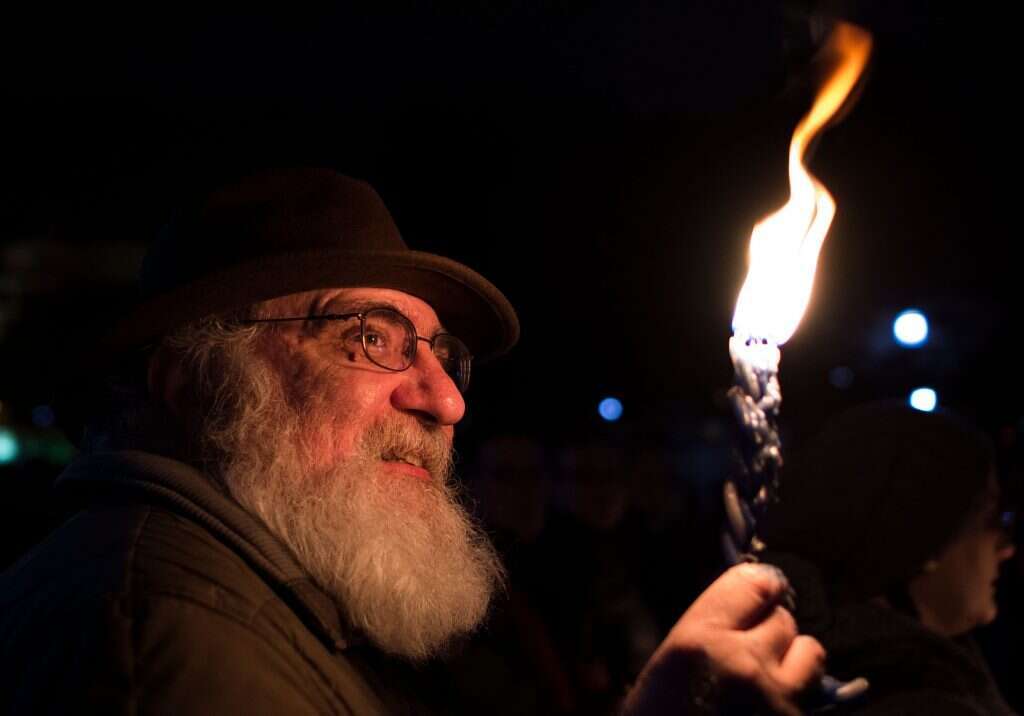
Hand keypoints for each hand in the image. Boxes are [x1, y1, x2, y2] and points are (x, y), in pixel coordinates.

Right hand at [622, 563, 824, 714]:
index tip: (759, 595)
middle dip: (772, 629)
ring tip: (774, 677)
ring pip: (812, 653)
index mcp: (700, 638)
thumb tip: (749, 613)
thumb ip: (710, 634)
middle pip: (783, 618)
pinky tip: (774, 709)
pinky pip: (815, 698)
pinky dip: (801, 699)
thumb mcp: (667, 668)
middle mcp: (744, 661)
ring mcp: (778, 701)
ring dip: (796, 660)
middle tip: (754, 647)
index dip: (759, 588)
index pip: (753, 583)